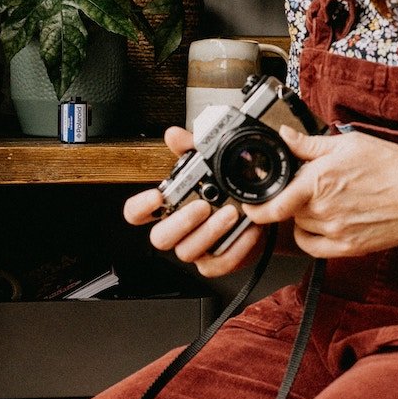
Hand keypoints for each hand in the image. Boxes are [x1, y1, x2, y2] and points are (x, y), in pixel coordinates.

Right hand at [122, 126, 266, 277]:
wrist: (260, 213)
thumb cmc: (227, 191)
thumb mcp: (210, 164)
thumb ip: (190, 149)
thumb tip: (174, 135)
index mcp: (168, 207)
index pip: (136, 213)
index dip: (140, 208)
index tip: (155, 197)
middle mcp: (178, 231)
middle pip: (160, 238)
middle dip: (181, 222)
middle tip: (203, 206)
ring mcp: (196, 249)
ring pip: (188, 251)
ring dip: (211, 232)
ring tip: (232, 213)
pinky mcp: (216, 263)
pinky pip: (219, 262)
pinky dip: (236, 246)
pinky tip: (247, 229)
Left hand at [245, 126, 397, 257]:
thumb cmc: (392, 166)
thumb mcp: (348, 144)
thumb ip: (310, 145)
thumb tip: (285, 136)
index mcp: (319, 181)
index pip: (273, 204)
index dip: (256, 208)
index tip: (250, 205)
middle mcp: (323, 210)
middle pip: (288, 211)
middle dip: (293, 199)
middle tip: (312, 187)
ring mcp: (335, 232)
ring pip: (301, 228)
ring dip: (303, 216)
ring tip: (325, 201)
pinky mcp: (348, 248)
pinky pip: (314, 247)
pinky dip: (311, 237)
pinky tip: (323, 224)